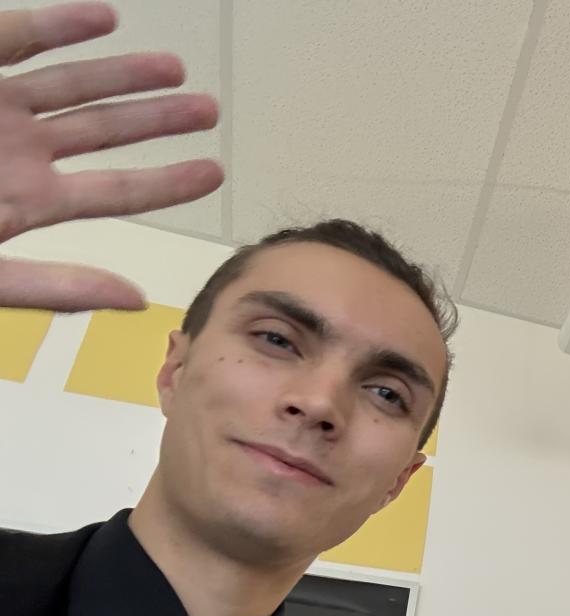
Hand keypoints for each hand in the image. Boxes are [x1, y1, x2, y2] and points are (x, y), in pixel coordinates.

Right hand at [0, 2, 221, 311]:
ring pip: (69, 84)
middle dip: (156, 121)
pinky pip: (15, 39)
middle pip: (101, 132)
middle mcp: (13, 150)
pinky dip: (59, 28)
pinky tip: (104, 18)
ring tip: (175, 71)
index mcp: (24, 200)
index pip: (113, 191)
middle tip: (210, 112)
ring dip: (122, 74)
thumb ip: (55, 288)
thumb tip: (135, 300)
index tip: (216, 173)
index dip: (166, 182)